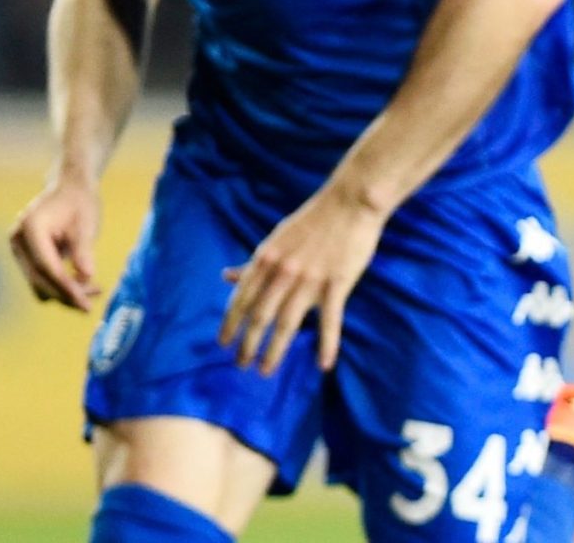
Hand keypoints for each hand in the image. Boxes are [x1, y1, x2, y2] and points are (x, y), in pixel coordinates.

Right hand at [8, 176, 103, 311]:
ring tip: (94, 291)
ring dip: (63, 292)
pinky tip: (83, 285)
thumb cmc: (80, 203)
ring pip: (39, 284)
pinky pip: (41, 279)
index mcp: (31, 227)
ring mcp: (19, 250)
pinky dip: (59, 285)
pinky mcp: (25, 258)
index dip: (65, 288)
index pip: (46, 267)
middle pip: (40, 279)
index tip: (85, 304)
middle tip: (91, 304)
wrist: (70, 189)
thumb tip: (86, 277)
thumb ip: (84, 250)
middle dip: (65, 294)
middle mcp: (18, 240)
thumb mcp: (86, 224)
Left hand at [218, 186, 386, 375]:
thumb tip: (227, 276)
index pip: (242, 298)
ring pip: (287, 324)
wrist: (350, 203)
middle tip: (240, 365)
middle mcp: (283, 272)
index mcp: (266, 259)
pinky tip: (323, 364)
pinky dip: (327, 344)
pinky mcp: (337, 284)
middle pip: (260, 316)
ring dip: (274, 350)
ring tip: (265, 370)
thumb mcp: (276, 238)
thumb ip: (254, 263)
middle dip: (247, 344)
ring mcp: (310, 280)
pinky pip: (330, 321)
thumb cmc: (313, 220)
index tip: (223, 344)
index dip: (231, 323)